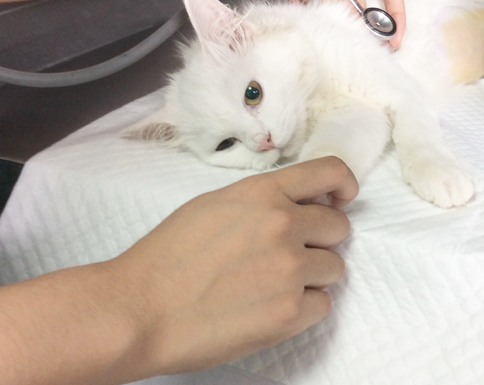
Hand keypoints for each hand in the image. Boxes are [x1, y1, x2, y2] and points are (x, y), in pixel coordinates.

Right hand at [110, 156, 357, 376]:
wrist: (140, 310)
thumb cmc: (167, 258)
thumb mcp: (215, 206)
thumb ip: (262, 201)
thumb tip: (297, 207)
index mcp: (262, 193)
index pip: (329, 171)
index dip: (344, 184)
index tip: (343, 197)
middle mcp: (283, 225)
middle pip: (338, 226)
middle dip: (320, 240)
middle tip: (290, 255)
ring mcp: (290, 269)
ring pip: (335, 268)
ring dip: (313, 276)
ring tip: (273, 286)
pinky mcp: (290, 312)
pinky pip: (323, 305)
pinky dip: (304, 309)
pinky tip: (271, 308)